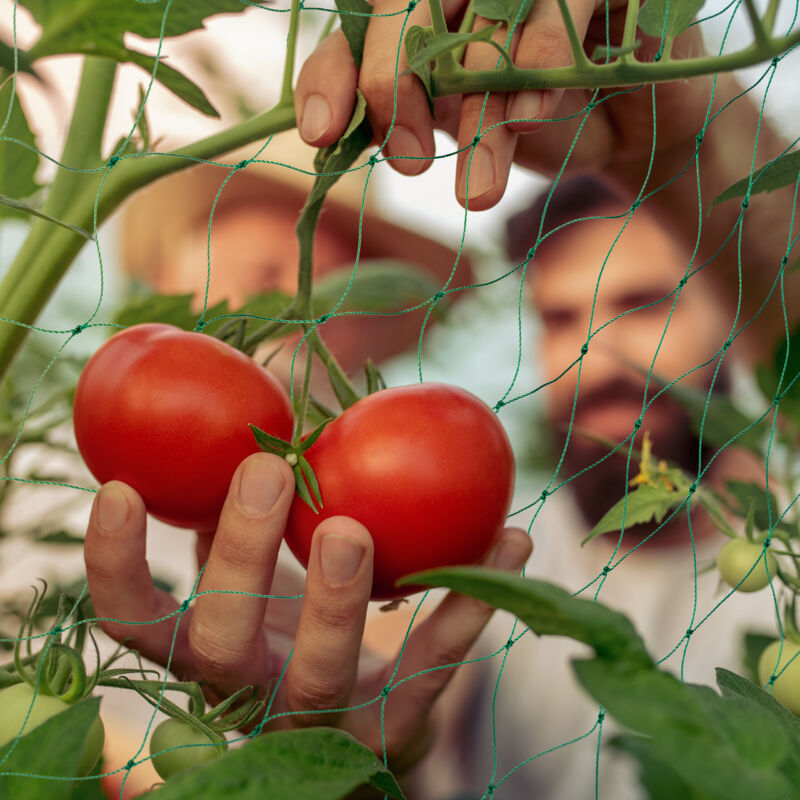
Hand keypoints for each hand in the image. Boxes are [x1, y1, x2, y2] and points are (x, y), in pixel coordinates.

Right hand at [84, 452, 530, 772]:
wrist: (356, 713)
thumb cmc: (295, 614)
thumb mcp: (262, 558)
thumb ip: (250, 491)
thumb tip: (269, 372)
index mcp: (204, 646)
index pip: (133, 618)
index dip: (112, 563)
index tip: (118, 486)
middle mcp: (249, 691)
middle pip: (220, 642)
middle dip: (237, 554)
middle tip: (263, 468)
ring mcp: (321, 718)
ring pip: (319, 672)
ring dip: (336, 598)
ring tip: (355, 526)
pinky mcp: (392, 728)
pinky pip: (430, 667)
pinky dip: (468, 605)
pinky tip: (511, 540)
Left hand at [295, 0, 712, 209]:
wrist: (630, 131)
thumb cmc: (536, 125)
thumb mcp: (460, 128)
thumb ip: (403, 118)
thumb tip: (329, 134)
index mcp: (428, 18)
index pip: (359, 28)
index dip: (333, 74)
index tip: (320, 133)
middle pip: (408, 6)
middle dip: (394, 85)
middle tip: (405, 165)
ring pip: (484, 20)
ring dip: (477, 111)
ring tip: (477, 192)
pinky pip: (562, 0)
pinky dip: (543, 56)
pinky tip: (532, 114)